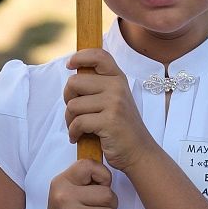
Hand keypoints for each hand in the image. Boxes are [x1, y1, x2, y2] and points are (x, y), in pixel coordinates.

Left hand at [65, 49, 155, 170]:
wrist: (139, 152)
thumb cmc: (121, 128)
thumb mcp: (115, 100)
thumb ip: (100, 87)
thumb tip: (73, 79)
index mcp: (118, 79)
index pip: (99, 56)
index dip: (80, 56)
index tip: (70, 65)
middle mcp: (117, 87)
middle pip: (74, 82)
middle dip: (67, 99)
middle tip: (73, 112)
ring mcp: (114, 103)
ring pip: (73, 105)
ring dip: (69, 120)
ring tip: (77, 128)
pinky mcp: (109, 121)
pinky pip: (78, 122)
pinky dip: (73, 133)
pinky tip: (77, 138)